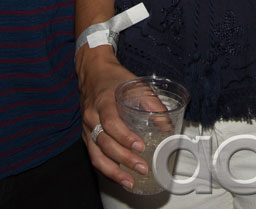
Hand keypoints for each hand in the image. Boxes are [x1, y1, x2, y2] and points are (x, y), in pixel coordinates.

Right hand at [77, 49, 148, 188]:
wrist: (93, 73)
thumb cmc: (114, 79)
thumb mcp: (136, 85)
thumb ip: (152, 104)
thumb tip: (168, 125)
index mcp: (103, 102)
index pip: (111, 123)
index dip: (125, 137)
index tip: (139, 146)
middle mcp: (92, 116)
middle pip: (104, 142)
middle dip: (123, 158)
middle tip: (141, 167)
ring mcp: (87, 128)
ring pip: (95, 154)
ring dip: (113, 171)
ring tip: (129, 181)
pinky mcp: (87, 136)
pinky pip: (94, 156)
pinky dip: (105, 168)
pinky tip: (118, 176)